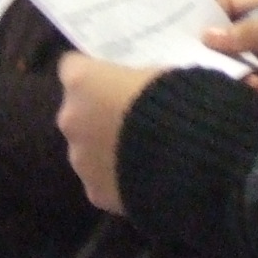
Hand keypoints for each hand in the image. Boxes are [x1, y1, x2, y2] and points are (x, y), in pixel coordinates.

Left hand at [57, 54, 164, 212]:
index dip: (94, 73)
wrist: (186, 156)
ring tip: (140, 152)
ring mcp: (79, 158)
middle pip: (76, 111)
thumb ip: (135, 77)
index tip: (112, 79)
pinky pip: (102, 180)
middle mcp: (71, 118)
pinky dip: (117, 177)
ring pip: (86, 148)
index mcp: (82, 80)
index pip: (73, 67)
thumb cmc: (174, 100)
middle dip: (97, 114)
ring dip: (105, 147)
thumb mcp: (159, 72)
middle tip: (130, 118)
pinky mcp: (94, 190)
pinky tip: (143, 177)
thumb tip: (138, 82)